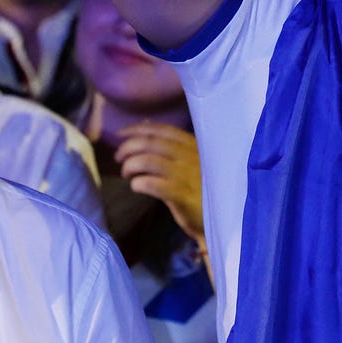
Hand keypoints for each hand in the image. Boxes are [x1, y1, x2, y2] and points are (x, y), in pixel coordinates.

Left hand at [115, 122, 205, 247]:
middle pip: (151, 143)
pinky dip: (139, 182)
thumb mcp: (190, 160)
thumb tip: (145, 124)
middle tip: (118, 157)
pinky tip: (136, 186)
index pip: (162, 130)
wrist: (223, 217)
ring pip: (149, 161)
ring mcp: (187, 175)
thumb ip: (170, 144)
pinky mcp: (183, 195)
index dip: (138, 129)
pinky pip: (153, 184)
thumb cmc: (203, 187)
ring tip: (126, 173)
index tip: (120, 133)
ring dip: (130, 165)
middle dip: (128, 147)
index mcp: (193, 145)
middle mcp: (190, 156)